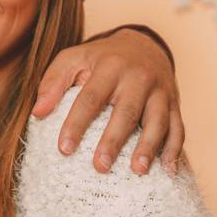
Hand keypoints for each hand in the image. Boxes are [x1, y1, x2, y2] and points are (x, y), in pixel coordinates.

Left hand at [32, 27, 184, 175]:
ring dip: (148, 147)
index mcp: (110, 67)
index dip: (77, 124)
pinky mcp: (174, 104)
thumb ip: (53, 82)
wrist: (142, 45)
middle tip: (99, 166)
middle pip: (126, 112)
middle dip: (113, 140)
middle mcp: (138, 78)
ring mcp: (160, 91)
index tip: (64, 149)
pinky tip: (168, 171)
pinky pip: (178, 127)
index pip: (91, 98)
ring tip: (137, 171)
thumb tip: (38, 112)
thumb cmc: (100, 59)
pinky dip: (175, 149)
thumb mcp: (73, 59)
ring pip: (157, 121)